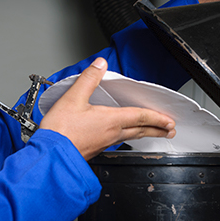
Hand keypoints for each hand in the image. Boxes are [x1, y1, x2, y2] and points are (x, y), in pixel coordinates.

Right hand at [39, 58, 175, 160]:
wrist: (50, 156)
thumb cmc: (60, 131)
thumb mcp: (73, 98)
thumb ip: (88, 79)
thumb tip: (100, 65)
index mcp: (110, 120)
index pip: (140, 117)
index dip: (157, 117)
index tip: (169, 120)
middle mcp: (110, 134)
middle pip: (140, 130)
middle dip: (157, 129)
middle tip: (169, 130)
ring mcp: (103, 144)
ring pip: (130, 137)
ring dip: (144, 134)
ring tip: (152, 133)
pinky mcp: (94, 150)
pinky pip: (116, 142)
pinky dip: (126, 137)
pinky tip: (120, 137)